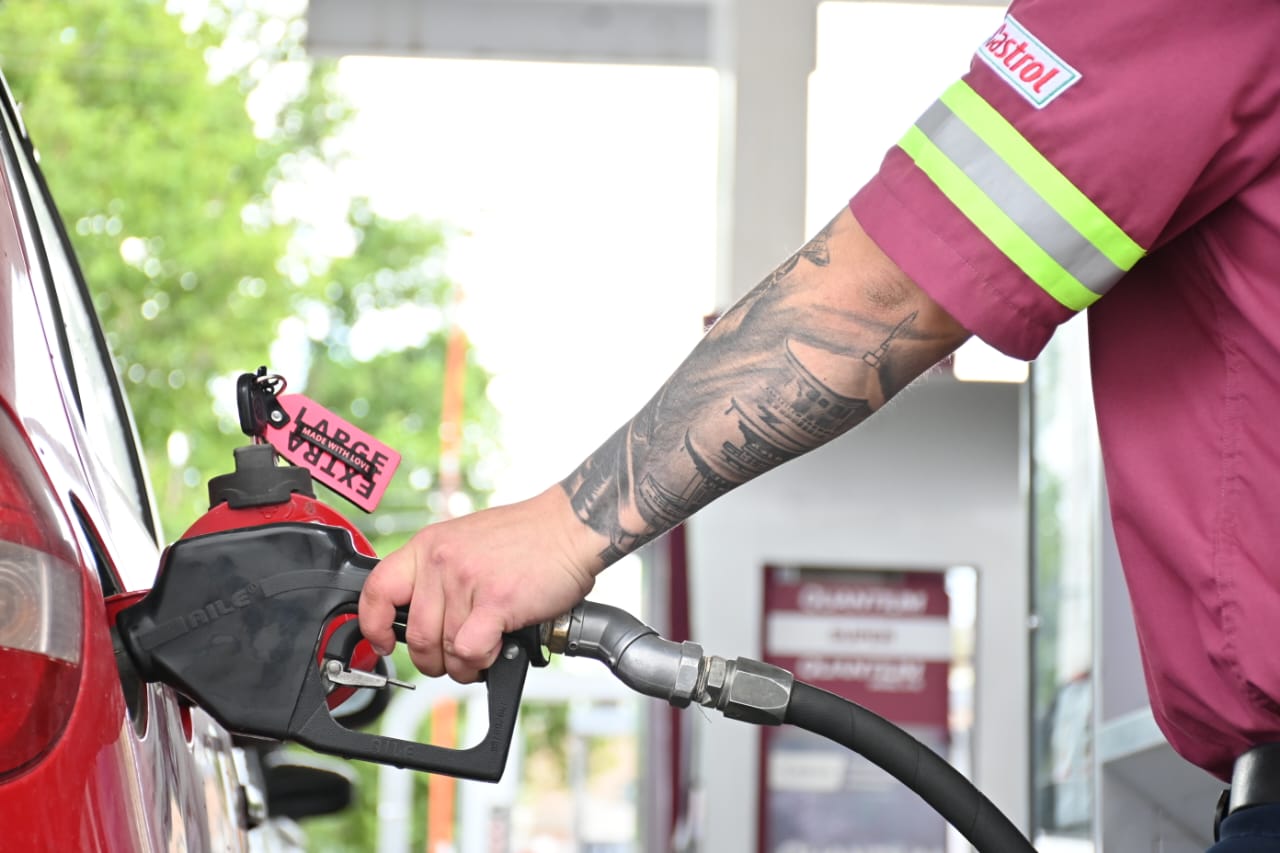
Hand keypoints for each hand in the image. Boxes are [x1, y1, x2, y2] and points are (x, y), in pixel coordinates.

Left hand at [358, 485, 600, 682]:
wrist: (572, 526)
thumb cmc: (529, 538)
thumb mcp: (467, 542)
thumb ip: (441, 575)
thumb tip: (425, 618)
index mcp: (428, 545)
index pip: (377, 589)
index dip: (373, 626)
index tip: (382, 642)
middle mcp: (441, 561)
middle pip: (416, 635)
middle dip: (434, 660)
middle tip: (455, 658)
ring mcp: (465, 580)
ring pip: (445, 649)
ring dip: (465, 664)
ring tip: (485, 651)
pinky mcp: (494, 601)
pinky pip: (470, 651)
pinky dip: (482, 660)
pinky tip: (496, 647)